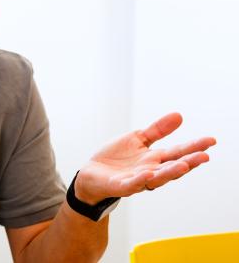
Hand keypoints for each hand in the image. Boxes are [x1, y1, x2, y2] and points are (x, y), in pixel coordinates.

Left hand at [75, 113, 216, 203]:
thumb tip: (178, 115)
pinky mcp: (121, 186)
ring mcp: (137, 180)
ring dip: (170, 172)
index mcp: (155, 159)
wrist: (91, 173)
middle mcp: (150, 171)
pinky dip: (140, 180)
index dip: (194, 147)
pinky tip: (148, 174)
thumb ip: (157, 130)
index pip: (178, 152)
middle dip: (188, 162)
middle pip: (172, 167)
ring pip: (157, 178)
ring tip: (183, 165)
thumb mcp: (138, 139)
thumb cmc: (116, 157)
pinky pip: (132, 184)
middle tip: (204, 156)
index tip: (210, 141)